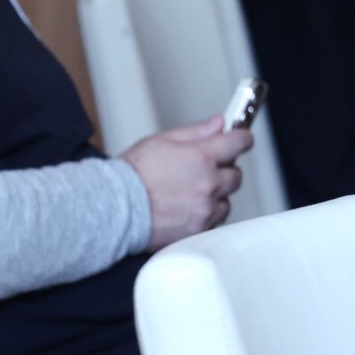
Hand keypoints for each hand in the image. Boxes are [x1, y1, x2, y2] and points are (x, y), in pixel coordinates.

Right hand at [123, 116, 254, 249]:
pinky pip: (214, 220)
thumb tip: (220, 124)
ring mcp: (205, 209)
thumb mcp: (161, 141)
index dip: (241, 138)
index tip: (240, 138)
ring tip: (190, 193)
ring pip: (226, 200)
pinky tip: (187, 209)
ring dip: (216, 195)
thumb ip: (196, 132)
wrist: (113, 209)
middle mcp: (208, 183)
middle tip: (205, 169)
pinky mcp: (199, 230)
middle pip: (236, 174)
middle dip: (224, 169)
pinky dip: (206, 214)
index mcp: (202, 157)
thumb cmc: (132, 174)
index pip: (239, 142)